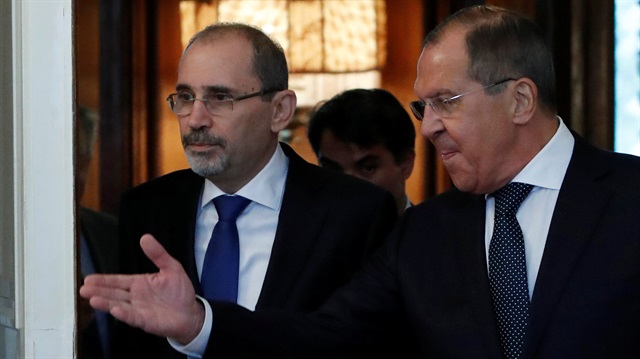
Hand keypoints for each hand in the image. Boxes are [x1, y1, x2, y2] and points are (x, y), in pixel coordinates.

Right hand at [79, 234, 204, 343]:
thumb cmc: (180, 291)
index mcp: (139, 283)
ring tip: (92, 299)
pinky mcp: (145, 321)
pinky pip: (133, 316)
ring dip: (106, 303)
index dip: (104, 280)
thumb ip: (158, 254)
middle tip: (84, 289)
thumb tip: (145, 238)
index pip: (118, 280)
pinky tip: (115, 310)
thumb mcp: (171, 267)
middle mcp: (135, 297)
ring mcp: (139, 309)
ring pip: (118, 305)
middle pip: (113, 293)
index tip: (89, 278)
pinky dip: (124, 314)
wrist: (191, 313)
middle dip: (99, 291)